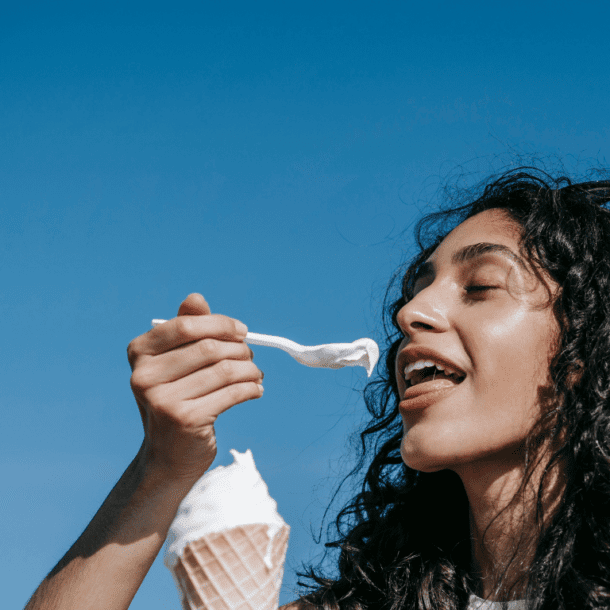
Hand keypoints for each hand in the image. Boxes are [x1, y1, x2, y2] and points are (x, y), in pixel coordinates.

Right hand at [127, 294, 263, 481]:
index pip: (185, 325)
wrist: (168, 456)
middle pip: (209, 348)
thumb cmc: (177, 399)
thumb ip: (186, 329)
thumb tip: (196, 298)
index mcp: (140, 353)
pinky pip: (232, 394)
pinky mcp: (185, 420)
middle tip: (251, 356)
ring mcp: (163, 400)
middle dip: (239, 349)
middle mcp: (144, 376)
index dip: (220, 324)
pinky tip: (256, 390)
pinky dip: (251, 389)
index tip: (242, 331)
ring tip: (256, 374)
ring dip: (250, 369)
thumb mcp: (175, 362)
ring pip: (224, 370)